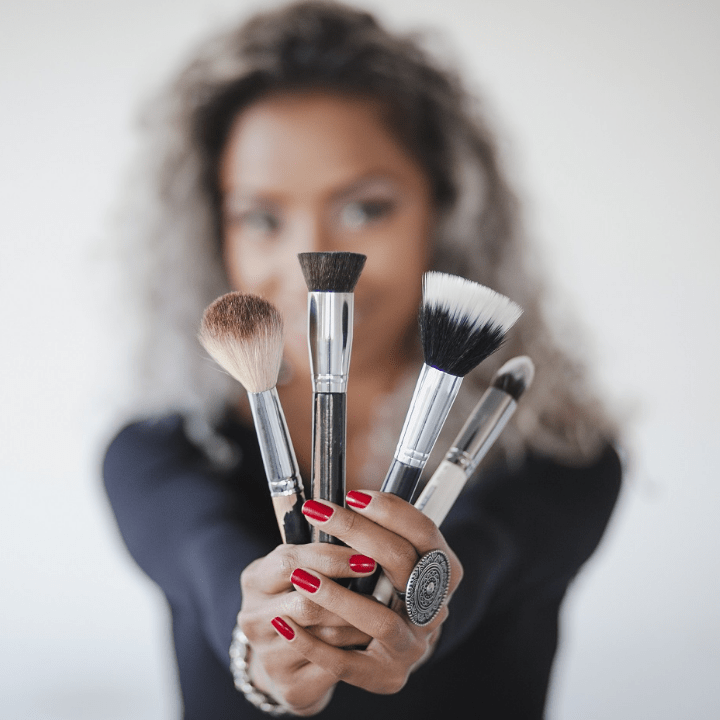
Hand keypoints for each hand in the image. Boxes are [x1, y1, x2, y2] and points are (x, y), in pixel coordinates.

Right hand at [236, 541, 377, 714]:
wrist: (287, 655)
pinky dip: (356, 649)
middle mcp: (252, 618)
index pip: (290, 562)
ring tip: (383, 613)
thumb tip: (354, 522)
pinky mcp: (289, 684)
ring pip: (324, 636)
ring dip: (358, 623)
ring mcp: (267, 654)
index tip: (366, 558)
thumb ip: (318, 546)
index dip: (332, 559)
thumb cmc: (299, 595)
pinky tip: (372, 638)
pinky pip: (333, 665)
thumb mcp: (299, 565)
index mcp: (254, 579)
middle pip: (305, 604)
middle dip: (348, 598)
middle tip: (382, 591)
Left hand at [268, 491, 463, 705]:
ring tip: (300, 575)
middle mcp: (433, 610)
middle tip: (317, 512)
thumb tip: (346, 496)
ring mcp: (412, 646)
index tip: (353, 495)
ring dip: (337, 594)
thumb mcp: (389, 558)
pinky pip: (346, 662)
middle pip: (403, 564)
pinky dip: (312, 643)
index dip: (392, 511)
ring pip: (380, 618)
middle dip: (358, 532)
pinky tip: (284, 623)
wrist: (386, 648)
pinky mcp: (385, 677)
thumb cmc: (381, 587)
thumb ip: (378, 531)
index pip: (425, 534)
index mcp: (442, 574)